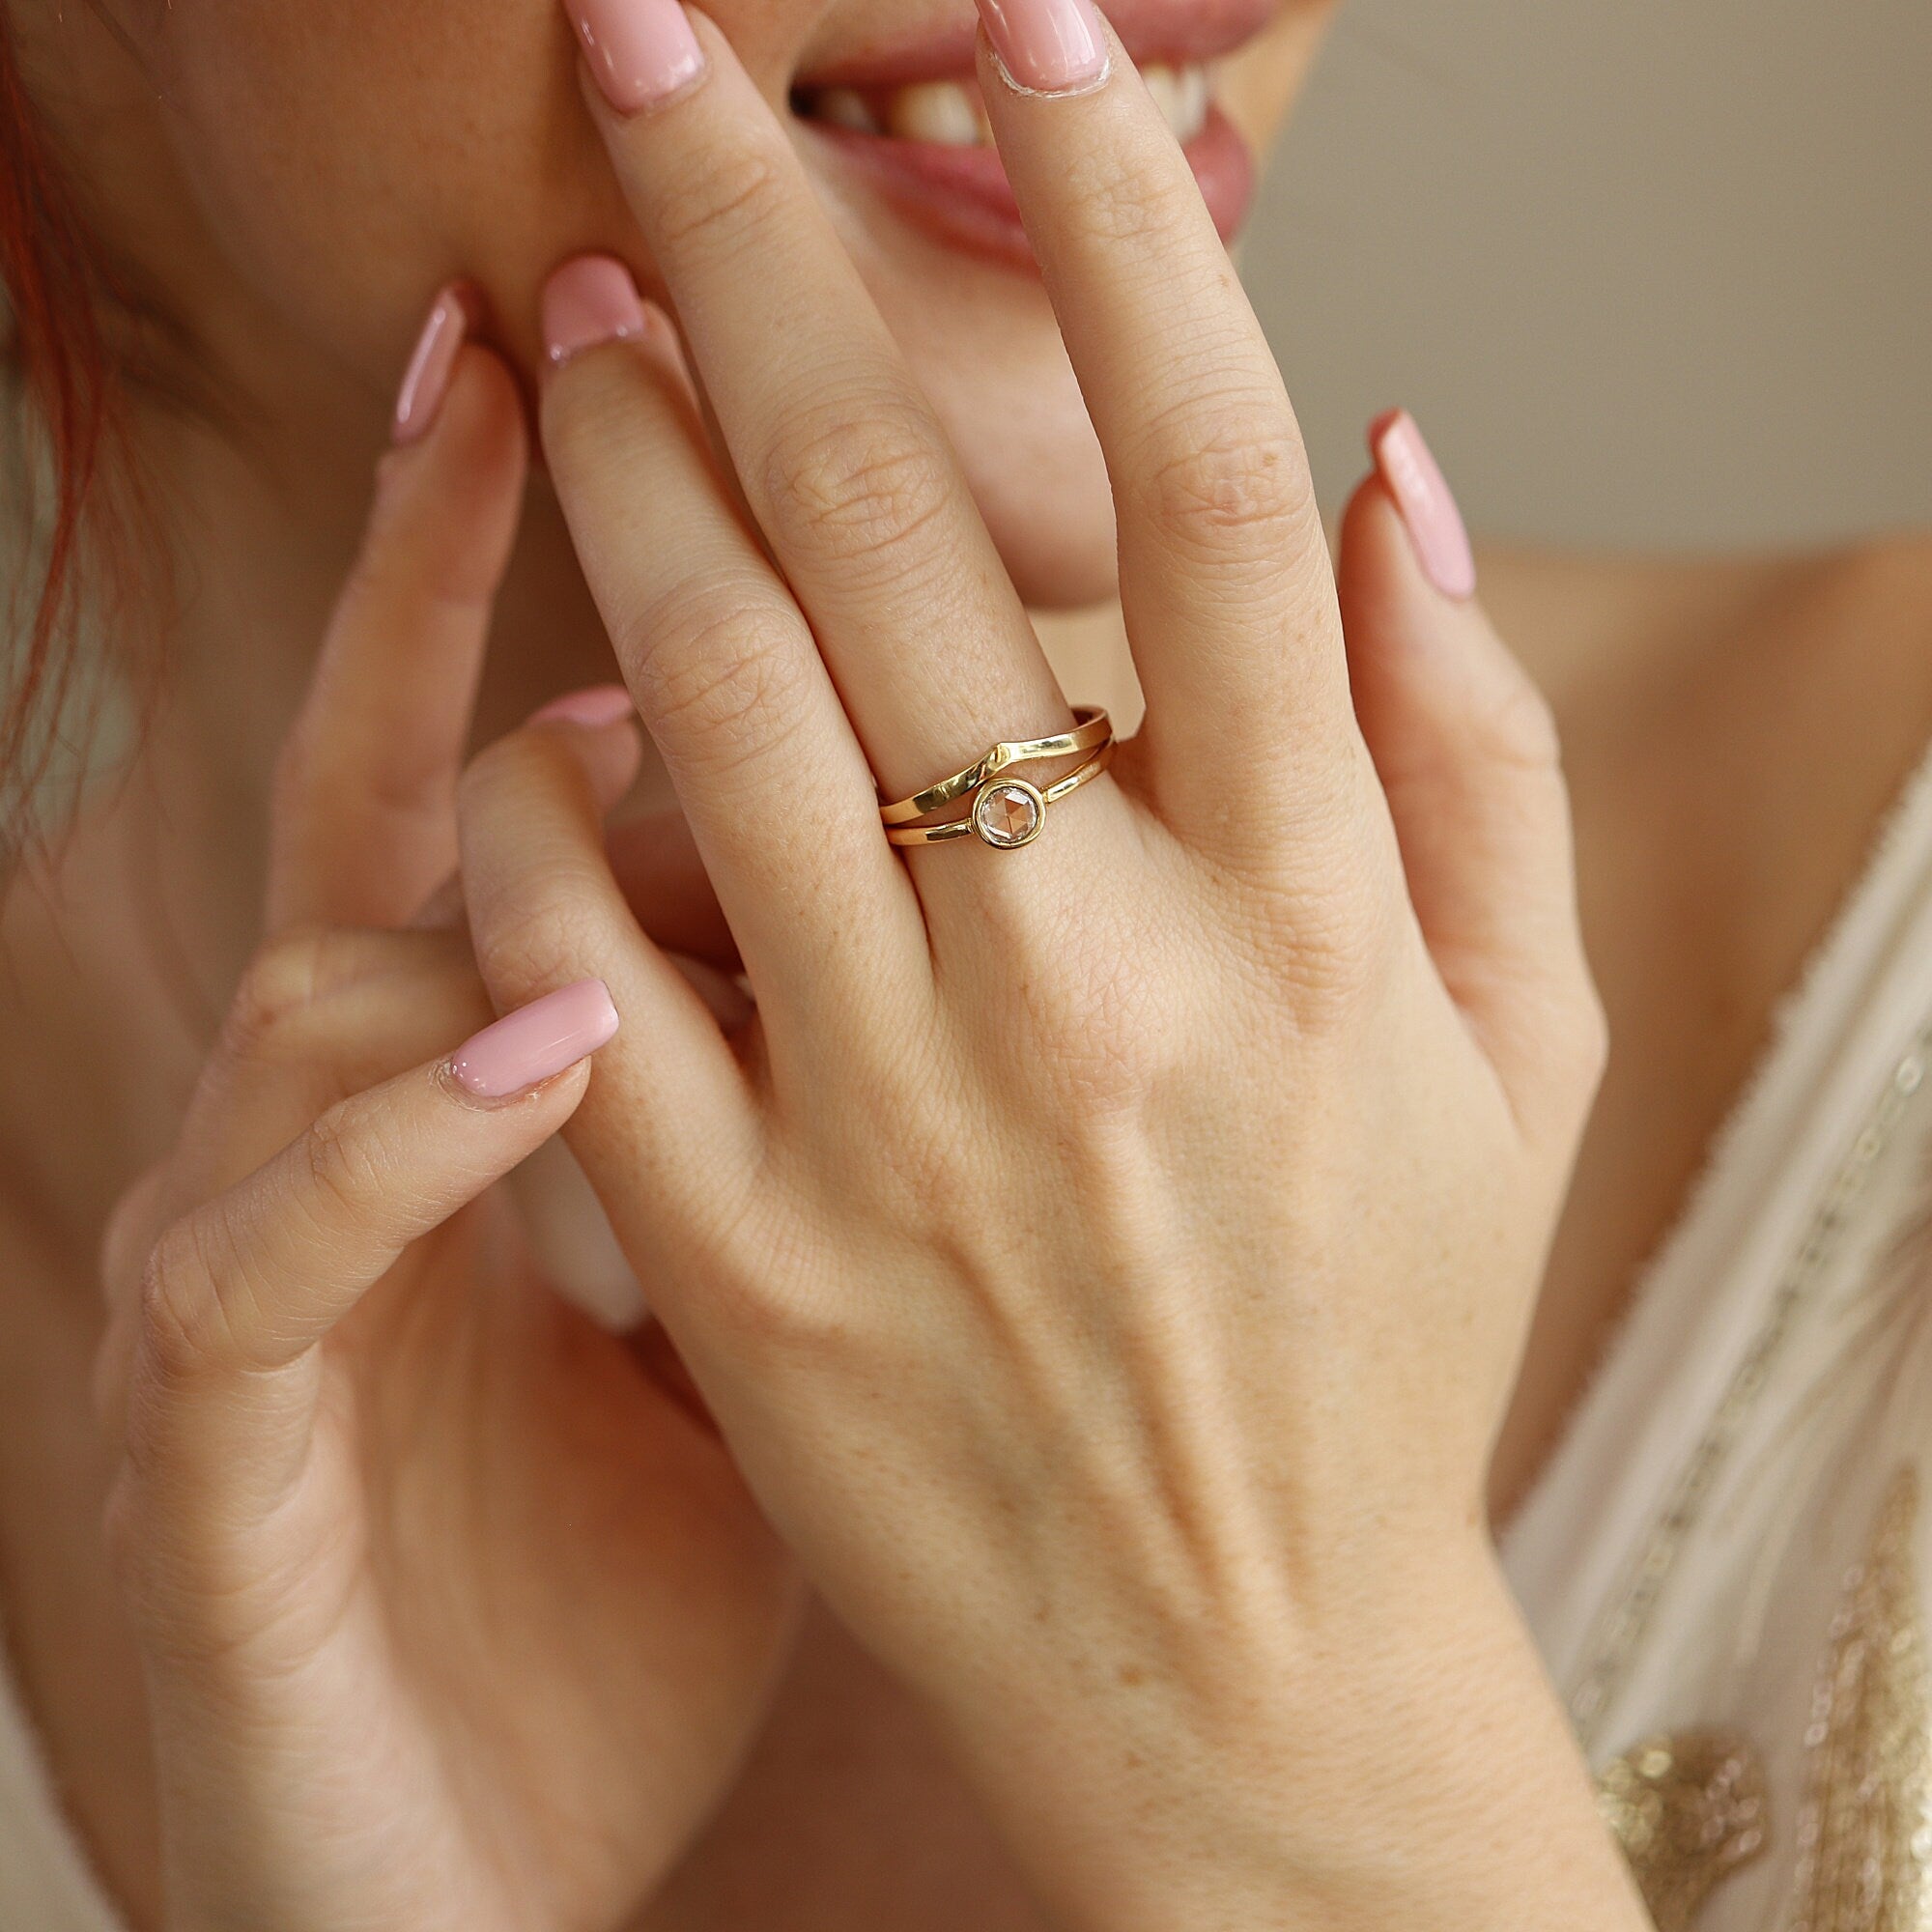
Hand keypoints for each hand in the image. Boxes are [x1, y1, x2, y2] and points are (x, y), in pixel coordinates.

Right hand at [95, 344, 795, 1931]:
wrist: (492, 1840)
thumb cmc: (654, 1542)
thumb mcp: (762, 1273)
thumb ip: (826, 1055)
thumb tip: (972, 866)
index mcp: (513, 1076)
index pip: (552, 782)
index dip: (599, 598)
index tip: (696, 415)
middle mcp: (371, 1124)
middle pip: (404, 797)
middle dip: (463, 576)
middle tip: (564, 366)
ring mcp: (277, 1261)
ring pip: (323, 970)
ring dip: (463, 842)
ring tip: (634, 715)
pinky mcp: (226, 1435)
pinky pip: (276, 1235)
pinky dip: (400, 1129)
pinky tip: (547, 1033)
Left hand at [456, 5, 1642, 1926]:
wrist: (1234, 1671)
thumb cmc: (1379, 1342)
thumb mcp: (1517, 1053)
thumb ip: (1476, 747)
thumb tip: (1400, 457)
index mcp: (1312, 919)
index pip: (1221, 489)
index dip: (1128, 223)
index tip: (1040, 31)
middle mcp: (1101, 986)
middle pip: (912, 527)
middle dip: (760, 252)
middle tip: (650, 72)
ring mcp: (901, 1120)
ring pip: (713, 704)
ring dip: (620, 466)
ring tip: (571, 310)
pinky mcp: (743, 1255)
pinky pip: (575, 963)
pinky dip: (533, 802)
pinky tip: (529, 709)